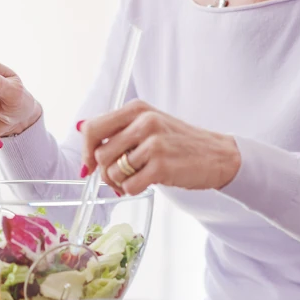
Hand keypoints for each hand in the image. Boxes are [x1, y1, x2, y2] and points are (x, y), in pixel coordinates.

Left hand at [78, 100, 240, 195]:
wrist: (217, 155)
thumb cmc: (179, 142)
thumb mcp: (149, 124)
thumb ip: (118, 128)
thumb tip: (82, 132)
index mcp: (137, 109)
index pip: (93, 128)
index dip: (86, 150)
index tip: (89, 165)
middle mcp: (144, 122)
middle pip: (100, 154)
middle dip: (105, 171)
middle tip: (119, 176)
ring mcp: (154, 144)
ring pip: (112, 172)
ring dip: (119, 182)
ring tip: (136, 178)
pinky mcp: (162, 166)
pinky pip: (129, 186)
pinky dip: (133, 190)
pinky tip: (147, 183)